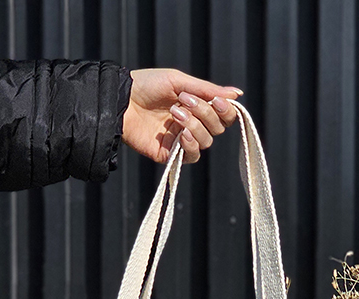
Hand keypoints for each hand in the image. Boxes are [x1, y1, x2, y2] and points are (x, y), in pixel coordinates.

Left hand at [123, 68, 240, 164]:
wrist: (121, 100)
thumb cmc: (147, 85)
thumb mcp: (179, 81)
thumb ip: (208, 90)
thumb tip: (238, 94)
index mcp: (197, 106)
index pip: (223, 115)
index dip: (226, 110)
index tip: (217, 101)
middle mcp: (192, 124)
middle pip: (217, 128)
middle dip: (205, 113)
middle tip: (185, 100)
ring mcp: (181, 140)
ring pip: (206, 141)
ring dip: (194, 125)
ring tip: (174, 113)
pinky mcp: (170, 154)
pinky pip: (192, 156)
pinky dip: (191, 145)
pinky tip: (181, 134)